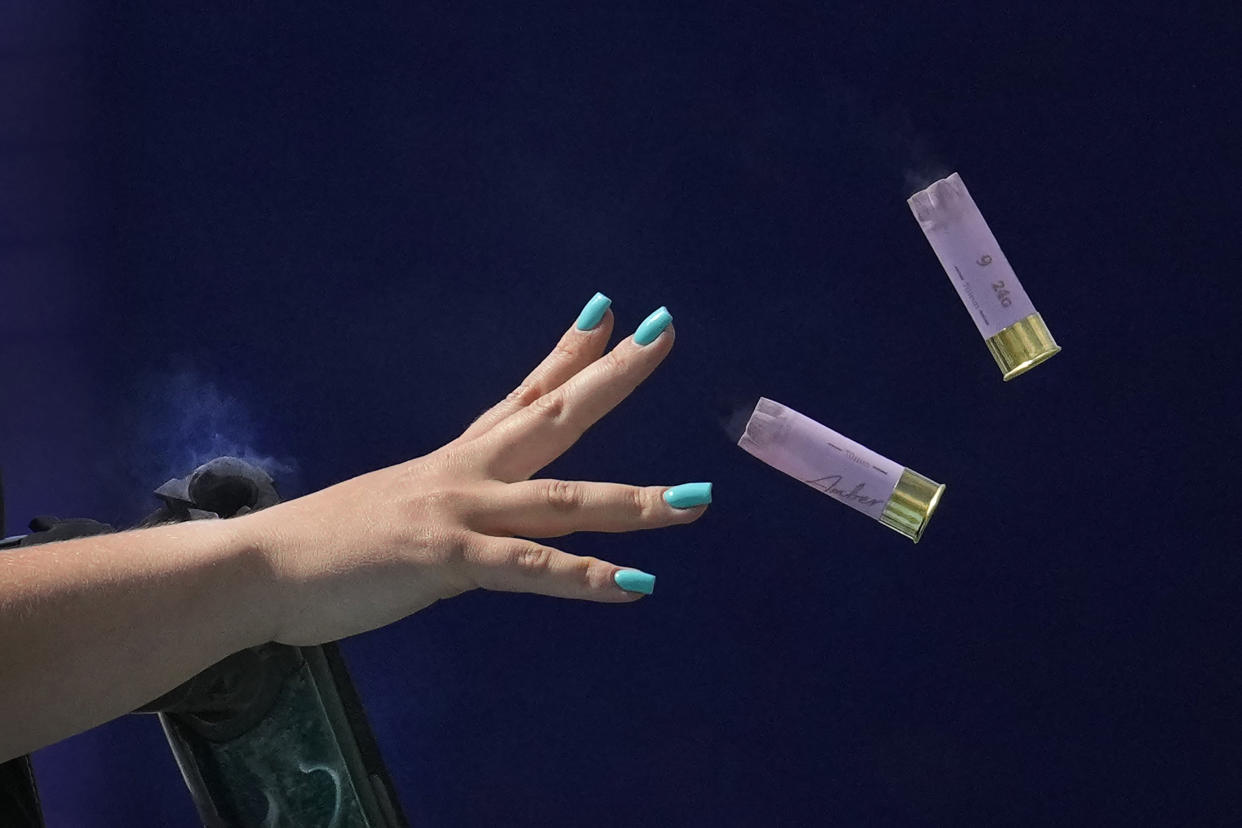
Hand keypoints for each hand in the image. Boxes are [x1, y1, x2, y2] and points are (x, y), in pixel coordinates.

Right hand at [246, 296, 710, 645]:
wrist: (258, 568)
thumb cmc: (324, 547)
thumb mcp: (399, 509)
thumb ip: (448, 507)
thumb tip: (472, 515)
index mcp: (456, 460)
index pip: (525, 392)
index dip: (570, 351)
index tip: (610, 311)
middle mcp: (466, 471)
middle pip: (554, 413)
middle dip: (613, 375)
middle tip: (665, 330)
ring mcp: (458, 510)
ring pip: (563, 499)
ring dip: (635, 501)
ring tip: (697, 499)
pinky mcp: (445, 559)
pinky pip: (528, 568)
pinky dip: (583, 578)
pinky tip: (635, 586)